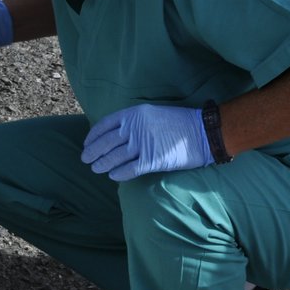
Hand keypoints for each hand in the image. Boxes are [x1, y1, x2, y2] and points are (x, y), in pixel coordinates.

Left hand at [82, 104, 212, 181]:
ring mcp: (143, 144)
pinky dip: (118, 174)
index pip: (105, 125)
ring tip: (96, 169)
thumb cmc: (180, 123)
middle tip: (86, 160)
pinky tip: (114, 176)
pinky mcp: (152, 160)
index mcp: (135, 114)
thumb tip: (115, 137)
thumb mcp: (153, 114)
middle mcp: (136, 128)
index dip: (92, 136)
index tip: (87, 144)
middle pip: (106, 142)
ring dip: (102, 164)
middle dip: (93, 152)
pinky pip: (128, 169)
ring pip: (114, 157)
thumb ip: (134, 123)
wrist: (204, 132)